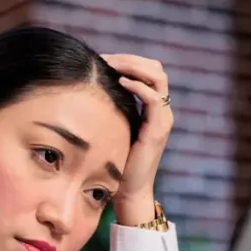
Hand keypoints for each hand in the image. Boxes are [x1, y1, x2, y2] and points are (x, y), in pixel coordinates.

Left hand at [99, 53, 174, 224]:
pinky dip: (138, 86)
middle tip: (105, 58)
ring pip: (158, 77)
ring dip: (134, 67)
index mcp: (153, 109)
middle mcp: (162, 111)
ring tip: (112, 66)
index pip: (148, 71)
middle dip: (130, 59)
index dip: (127, 60)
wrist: (129, 191)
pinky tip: (120, 83)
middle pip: (156, 68)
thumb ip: (110, 110)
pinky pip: (154, 98)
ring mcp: (162, 119)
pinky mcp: (158, 130)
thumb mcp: (113, 129)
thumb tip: (87, 90)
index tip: (102, 59)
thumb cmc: (116, 163)